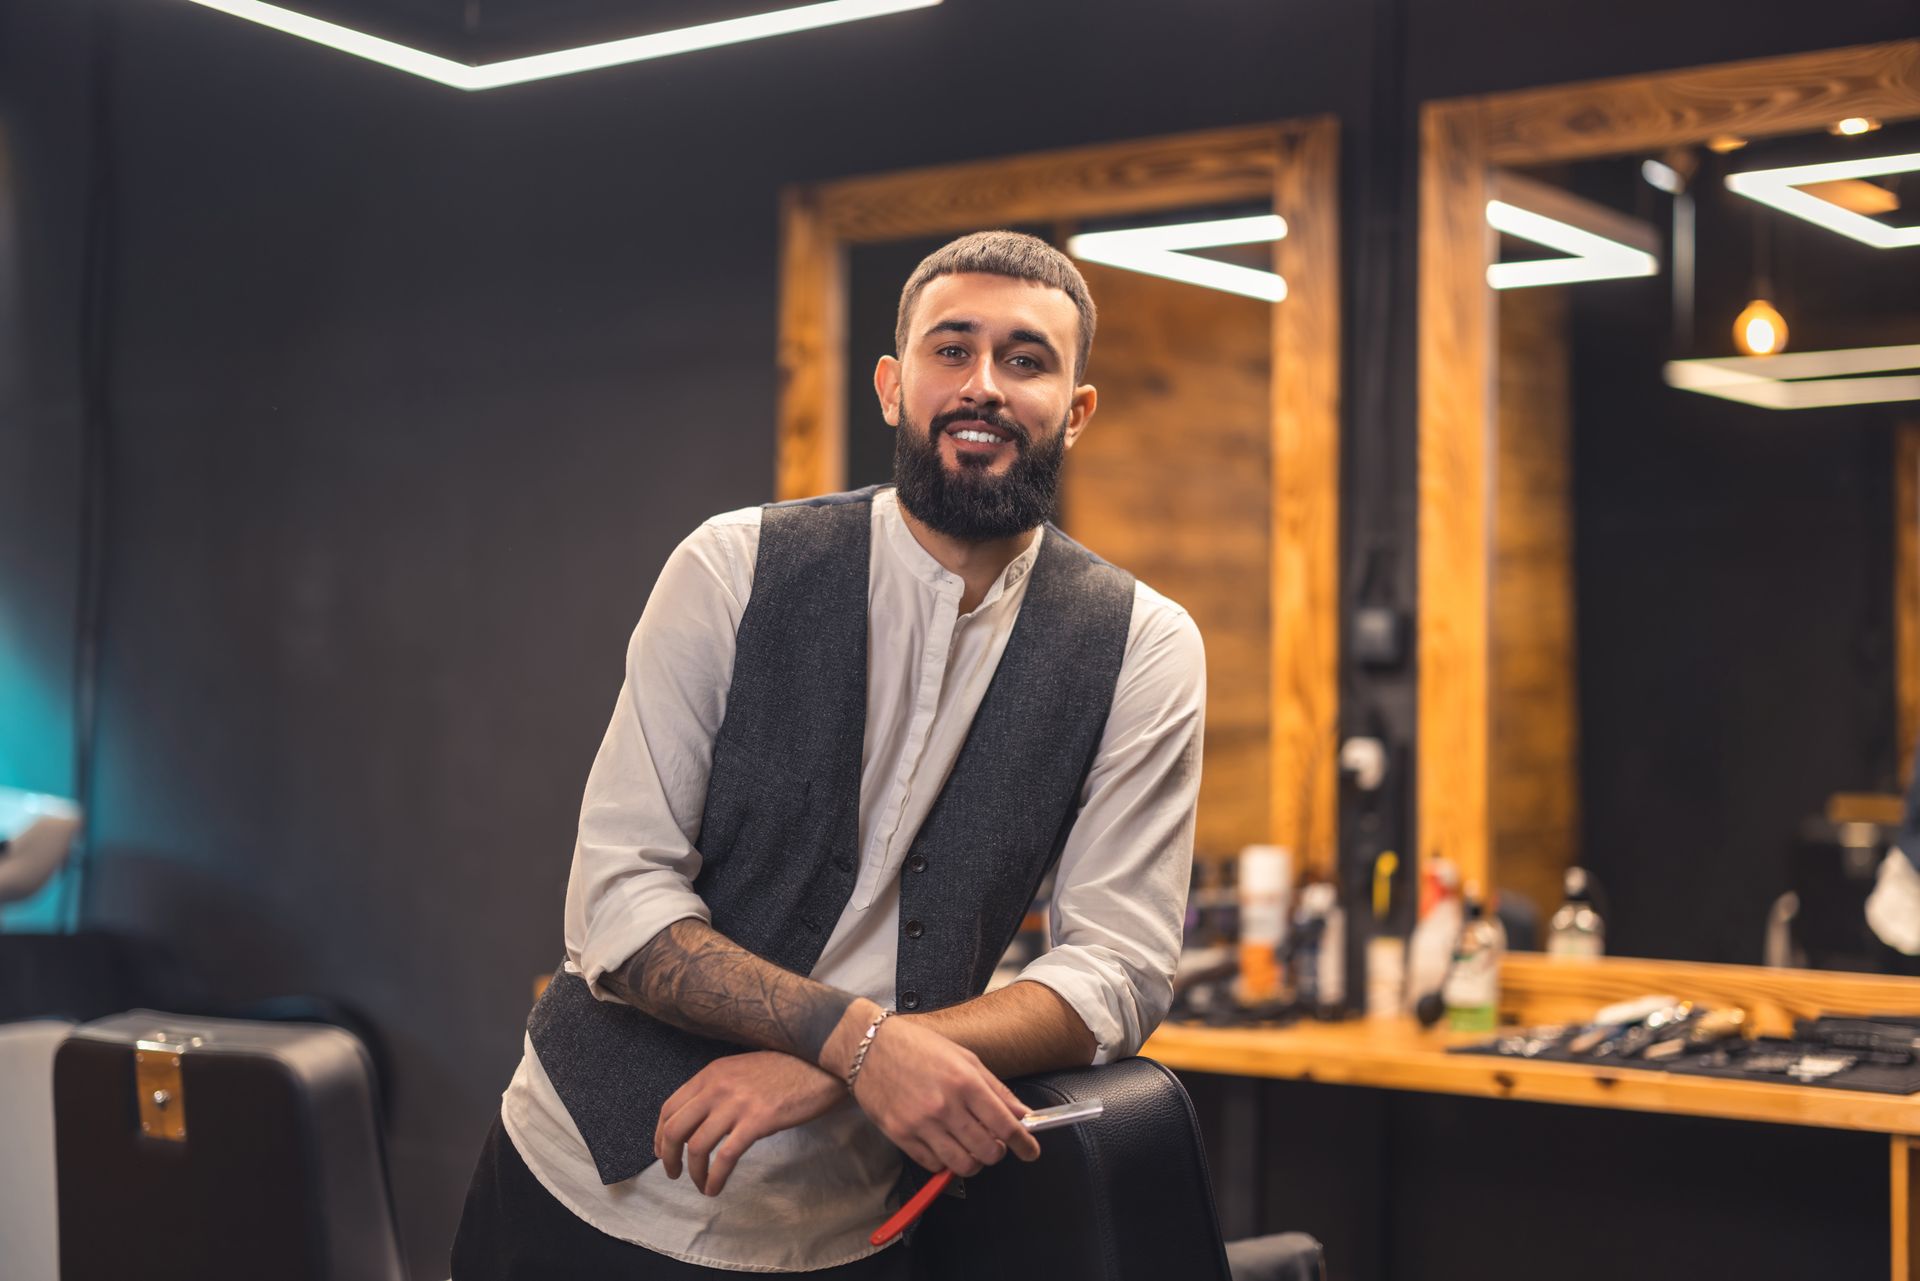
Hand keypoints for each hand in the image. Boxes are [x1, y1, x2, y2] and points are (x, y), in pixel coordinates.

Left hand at [654, 1051, 845, 1194]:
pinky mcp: (757, 1121)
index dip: (660, 1135)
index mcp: (711, 1073)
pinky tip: (716, 1187)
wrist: (821, 1063)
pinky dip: (715, 1178)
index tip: (662, 1152)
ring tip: (701, 1185)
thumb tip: (699, 1119)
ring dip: (694, 1173)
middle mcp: (717, 1086)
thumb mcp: (742, 1069)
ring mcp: (736, 1104)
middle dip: (668, 1157)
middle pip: (675, 1128)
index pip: (669, 1107)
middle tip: (673, 1173)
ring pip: (697, 1146)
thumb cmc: (786, 1068)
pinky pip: (724, 1157)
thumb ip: (719, 1088)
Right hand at [846, 1015, 1041, 1175]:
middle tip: (995, 1143)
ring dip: (973, 1162)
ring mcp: (921, 1124)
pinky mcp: (901, 1136)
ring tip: (970, 1147)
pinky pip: (933, 1165)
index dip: (1024, 1143)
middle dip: (998, 1152)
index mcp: (965, 1082)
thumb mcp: (964, 1058)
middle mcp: (945, 1106)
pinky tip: (944, 1145)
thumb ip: (995, 1089)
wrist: (869, 1048)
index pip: (1005, 1124)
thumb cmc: (918, 1047)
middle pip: (987, 1151)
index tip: (1030, 1151)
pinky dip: (945, 1162)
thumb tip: (1021, 1114)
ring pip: (962, 1165)